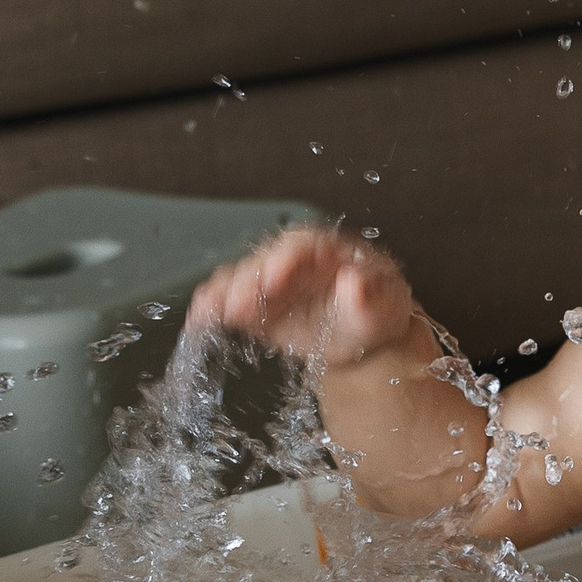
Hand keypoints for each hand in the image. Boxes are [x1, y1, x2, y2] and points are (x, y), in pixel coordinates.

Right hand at [186, 228, 415, 368]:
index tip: (274, 278)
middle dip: (249, 282)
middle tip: (238, 306)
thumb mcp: (383, 308)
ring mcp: (270, 281)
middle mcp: (292, 260)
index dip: (286, 260)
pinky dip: (211, 307)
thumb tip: (354, 282)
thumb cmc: (375, 313)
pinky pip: (226, 299)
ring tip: (210, 312)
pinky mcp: (254, 304)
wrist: (363, 335)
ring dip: (223, 294)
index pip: (302, 246)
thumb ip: (369, 296)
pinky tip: (198, 319)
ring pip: (240, 278)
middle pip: (263, 262)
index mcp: (326, 251)